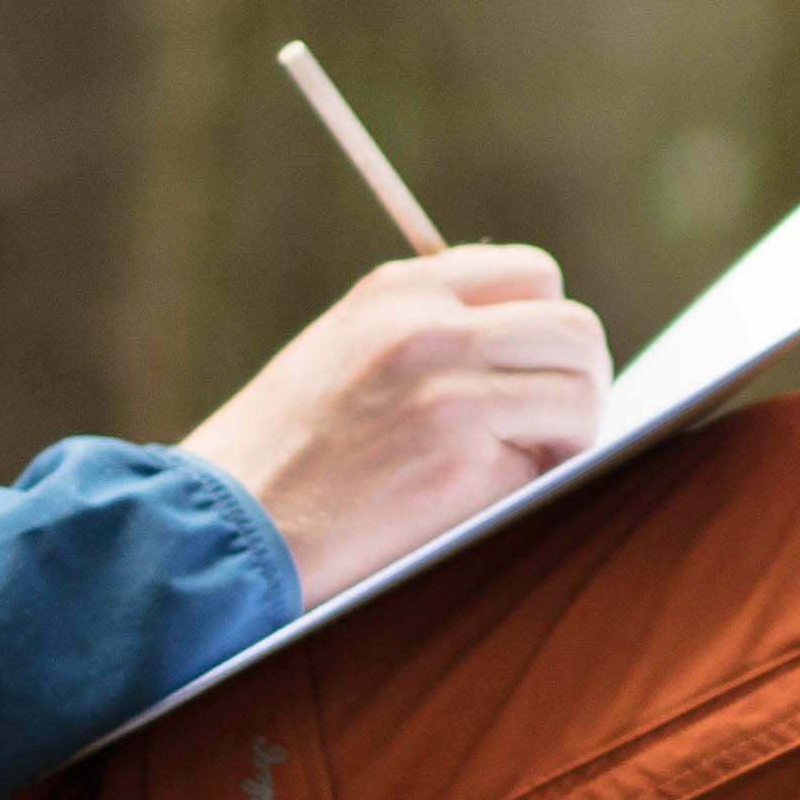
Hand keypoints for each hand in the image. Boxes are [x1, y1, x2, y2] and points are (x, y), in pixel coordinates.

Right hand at [184, 247, 609, 601]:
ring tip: (524, 471)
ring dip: (572, 435)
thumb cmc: (278, 459)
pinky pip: (554, 457)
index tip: (528, 376)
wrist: (216, 527)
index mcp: (398, 290)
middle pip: (575, 327)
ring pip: (583, 388)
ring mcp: (450, 387)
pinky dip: (540, 484)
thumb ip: (423, 332)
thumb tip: (529, 347)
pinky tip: (487, 503)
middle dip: (578, 383)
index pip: (533, 272)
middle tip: (550, 434)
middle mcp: (430, 324)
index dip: (545, 328)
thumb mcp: (340, 353)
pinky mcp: (461, 456)